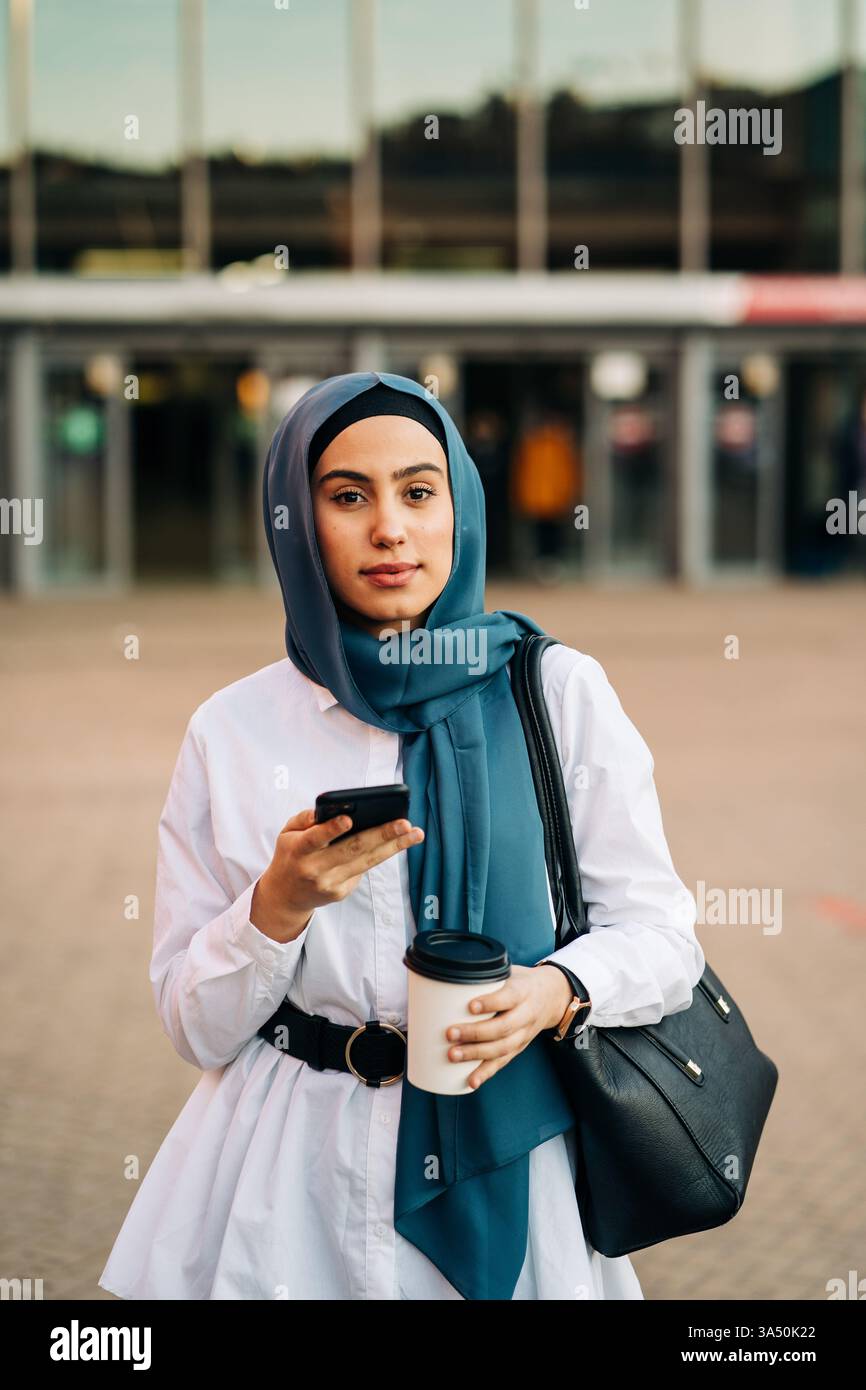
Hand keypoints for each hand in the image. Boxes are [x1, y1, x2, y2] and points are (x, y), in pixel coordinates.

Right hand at [251, 807, 423, 942]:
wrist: (285, 896)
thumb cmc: (290, 854)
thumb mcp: (287, 833)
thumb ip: (305, 819)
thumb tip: (330, 809)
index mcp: (298, 850)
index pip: (315, 838)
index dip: (331, 829)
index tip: (348, 819)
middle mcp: (315, 869)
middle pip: (353, 850)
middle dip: (381, 835)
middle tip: (405, 823)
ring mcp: (330, 884)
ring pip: (367, 862)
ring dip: (394, 846)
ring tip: (415, 833)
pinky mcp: (341, 893)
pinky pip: (362, 870)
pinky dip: (378, 855)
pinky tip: (394, 844)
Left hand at [444, 963, 573, 1090]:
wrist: (553, 995)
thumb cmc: (522, 982)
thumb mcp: (511, 972)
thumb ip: (488, 976)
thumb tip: (450, 976)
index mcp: (524, 991)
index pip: (509, 997)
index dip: (491, 1003)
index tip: (470, 1006)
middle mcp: (526, 1014)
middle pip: (503, 1027)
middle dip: (475, 1033)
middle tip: (450, 1034)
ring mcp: (524, 1034)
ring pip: (502, 1048)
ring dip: (476, 1054)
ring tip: (453, 1055)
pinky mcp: (519, 1048)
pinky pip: (503, 1062)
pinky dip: (486, 1073)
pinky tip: (471, 1081)